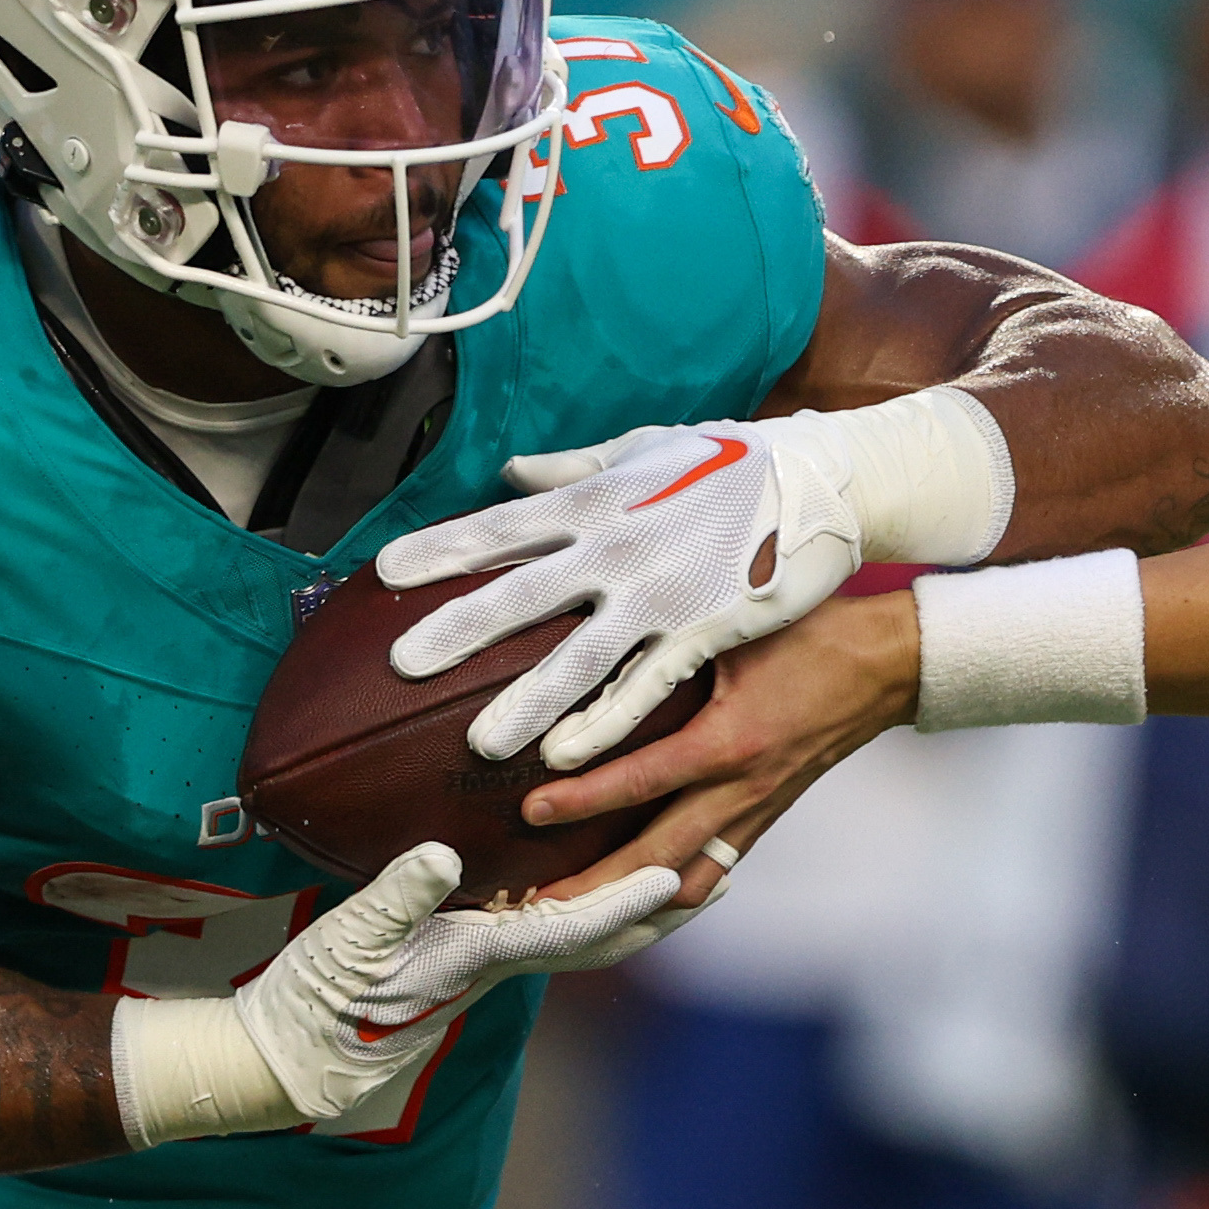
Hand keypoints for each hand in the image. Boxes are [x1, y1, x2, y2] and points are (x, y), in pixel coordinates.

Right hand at [232, 847, 680, 1117]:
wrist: (285, 1058)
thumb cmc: (310, 998)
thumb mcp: (346, 940)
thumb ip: (395, 898)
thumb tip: (444, 857)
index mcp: (473, 958)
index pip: (567, 931)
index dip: (622, 903)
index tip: (676, 878)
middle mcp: (493, 966)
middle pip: (600, 940)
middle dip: (663, 911)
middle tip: (723, 871)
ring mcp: (484, 967)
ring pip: (582, 937)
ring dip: (638, 908)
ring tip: (688, 872)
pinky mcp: (467, 961)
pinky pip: (549, 930)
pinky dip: (592, 907)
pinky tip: (599, 881)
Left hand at [380, 417, 877, 766]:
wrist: (823, 485)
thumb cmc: (734, 465)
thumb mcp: (650, 451)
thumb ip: (576, 467)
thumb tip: (511, 470)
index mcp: (600, 502)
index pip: (503, 526)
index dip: (443, 549)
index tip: (384, 572)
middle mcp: (620, 547)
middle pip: (524, 593)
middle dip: (460, 629)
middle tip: (403, 662)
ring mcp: (662, 594)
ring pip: (581, 657)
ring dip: (528, 700)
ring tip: (480, 741)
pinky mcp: (704, 631)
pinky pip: (645, 687)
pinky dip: (605, 723)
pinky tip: (566, 757)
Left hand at [516, 590, 926, 900]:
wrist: (886, 666)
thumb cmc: (810, 634)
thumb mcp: (734, 628)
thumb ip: (669, 650)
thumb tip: (591, 653)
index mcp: (732, 742)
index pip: (644, 782)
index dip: (583, 800)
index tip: (532, 812)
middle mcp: (742, 791)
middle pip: (657, 862)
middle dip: (594, 891)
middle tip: (534, 906)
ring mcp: (755, 814)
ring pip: (685, 883)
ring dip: (631, 905)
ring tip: (575, 916)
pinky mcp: (762, 819)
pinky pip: (710, 872)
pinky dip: (667, 893)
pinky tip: (632, 899)